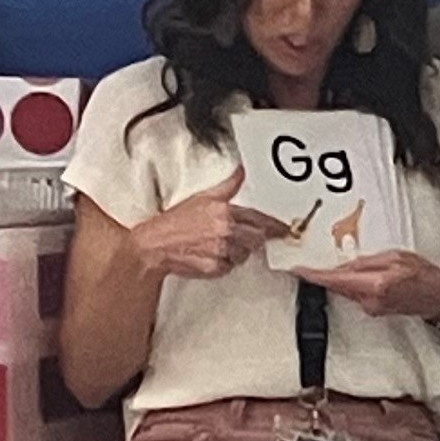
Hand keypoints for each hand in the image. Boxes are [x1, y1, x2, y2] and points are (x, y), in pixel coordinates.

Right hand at [130, 172, 286, 279]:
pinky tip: (210, 255)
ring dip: (236, 252)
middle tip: (234, 237)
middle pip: (256, 238)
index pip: (259, 219)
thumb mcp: (202, 198)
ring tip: (216, 244)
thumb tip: (240, 172)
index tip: (284, 230)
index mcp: (224, 211)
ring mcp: (221, 250)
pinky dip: (224, 263)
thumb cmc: (175, 222)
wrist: (155, 244)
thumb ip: (227, 187)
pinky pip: (230, 267)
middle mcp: (225, 231)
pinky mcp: (216, 267)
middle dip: (251, 239)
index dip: (274, 226)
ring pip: (244, 254)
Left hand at [295, 248, 439, 322]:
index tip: (295, 269)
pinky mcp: (374, 310)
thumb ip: (367, 261)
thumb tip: (343, 263)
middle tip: (305, 262)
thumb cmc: (426, 277)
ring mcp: (371, 308)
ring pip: (343, 290)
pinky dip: (347, 284)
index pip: (333, 280)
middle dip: (319, 274)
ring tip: (328, 265)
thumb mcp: (396, 257)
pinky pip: (353, 295)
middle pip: (334, 286)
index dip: (312, 275)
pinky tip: (350, 274)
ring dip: (334, 278)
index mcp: (374, 285)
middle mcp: (369, 300)